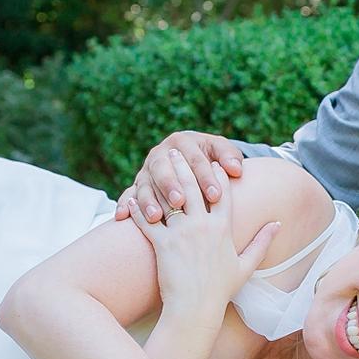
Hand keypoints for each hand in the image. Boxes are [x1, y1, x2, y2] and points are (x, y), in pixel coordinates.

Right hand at [114, 130, 245, 222]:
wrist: (189, 162)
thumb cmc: (210, 159)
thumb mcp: (220, 153)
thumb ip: (229, 157)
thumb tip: (237, 169)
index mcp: (182, 142)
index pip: (194, 159)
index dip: (205, 177)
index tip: (215, 195)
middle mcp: (160, 154)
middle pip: (163, 169)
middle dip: (171, 185)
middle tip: (181, 201)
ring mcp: (146, 171)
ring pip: (144, 184)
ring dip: (147, 199)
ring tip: (155, 216)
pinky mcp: (136, 186)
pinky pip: (127, 195)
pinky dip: (124, 205)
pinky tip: (122, 217)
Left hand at [130, 149, 276, 317]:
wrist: (196, 310)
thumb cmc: (221, 291)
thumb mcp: (246, 266)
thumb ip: (262, 242)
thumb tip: (277, 224)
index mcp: (223, 229)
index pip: (221, 192)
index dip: (216, 172)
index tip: (211, 159)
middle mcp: (203, 226)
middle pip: (194, 186)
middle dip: (185, 165)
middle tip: (177, 150)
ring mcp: (182, 234)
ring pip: (171, 197)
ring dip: (162, 177)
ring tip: (156, 163)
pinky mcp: (162, 245)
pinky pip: (148, 220)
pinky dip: (139, 208)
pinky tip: (133, 197)